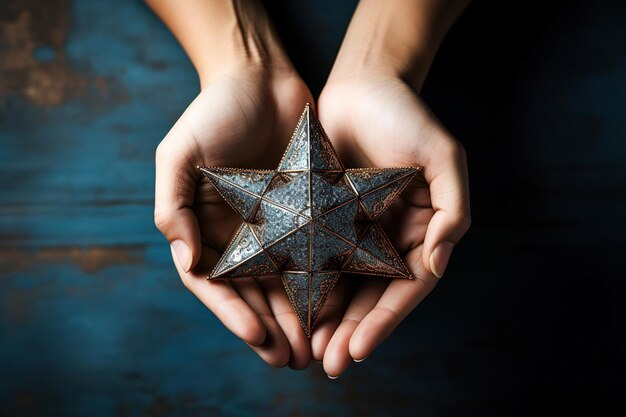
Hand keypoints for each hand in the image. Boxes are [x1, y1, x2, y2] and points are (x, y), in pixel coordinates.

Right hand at [154, 66, 313, 368]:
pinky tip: (338, 309)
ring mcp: (275, 227)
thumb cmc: (214, 112)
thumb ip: (172, 206)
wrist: (261, 78)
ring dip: (298, 319)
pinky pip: (315, 254)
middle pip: (254, 293)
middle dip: (271, 328)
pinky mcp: (307, 214)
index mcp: (206, 228)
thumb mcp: (178, 154)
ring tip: (314, 349)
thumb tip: (187, 260)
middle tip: (291, 359)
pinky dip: (322, 283)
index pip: (215, 283)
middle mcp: (241, 235)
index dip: (232, 313)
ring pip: (287, 284)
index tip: (256, 336)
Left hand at [312, 73, 470, 376]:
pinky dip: (308, 287)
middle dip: (353, 333)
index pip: (407, 289)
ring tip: (310, 351)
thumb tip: (438, 263)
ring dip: (329, 321)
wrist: (363, 85)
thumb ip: (452, 209)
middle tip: (329, 365)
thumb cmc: (407, 116)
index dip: (386, 321)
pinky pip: (317, 259)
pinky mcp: (326, 219)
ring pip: (344, 286)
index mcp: (422, 232)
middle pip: (373, 296)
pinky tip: (292, 311)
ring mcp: (357, 232)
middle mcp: (390, 239)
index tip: (359, 349)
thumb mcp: (444, 157)